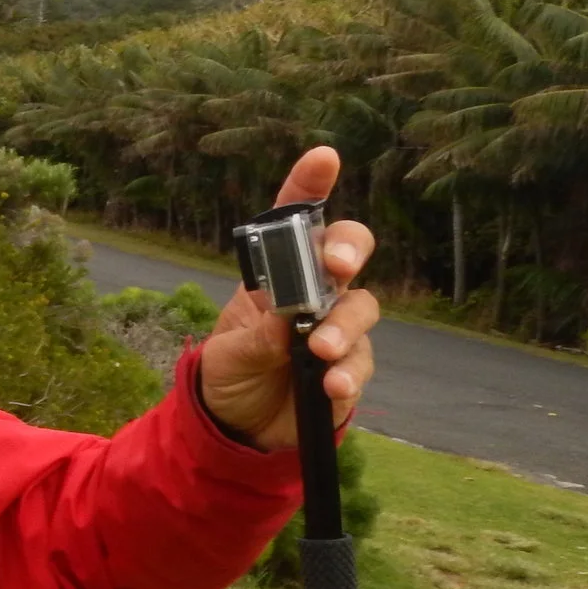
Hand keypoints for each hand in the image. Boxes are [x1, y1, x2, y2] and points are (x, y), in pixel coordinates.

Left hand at [199, 147, 380, 451]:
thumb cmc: (228, 376)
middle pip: (348, 253)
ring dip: (344, 325)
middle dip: (348, 249)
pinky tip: (329, 384)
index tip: (324, 158)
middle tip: (337, 264)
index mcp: (276, 277)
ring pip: (361, 308)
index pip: (295, 224)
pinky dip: (348, 372)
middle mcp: (313, 295)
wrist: (237, 430)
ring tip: (320, 349)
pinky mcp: (348, 369)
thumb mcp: (226, 356)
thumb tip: (285, 325)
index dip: (310, 187)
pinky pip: (361, 362)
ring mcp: (336, 330)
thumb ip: (253, 340)